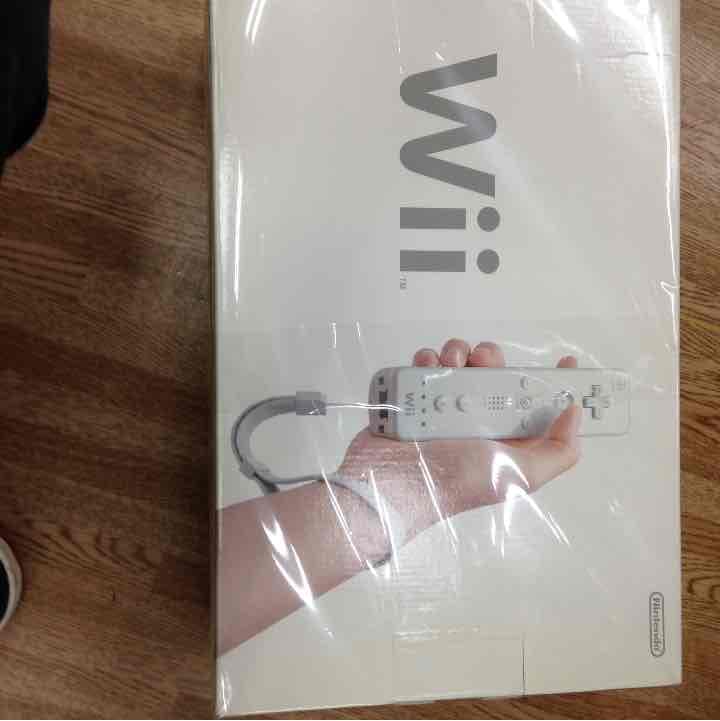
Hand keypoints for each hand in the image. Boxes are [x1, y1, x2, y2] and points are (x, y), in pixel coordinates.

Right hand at [337, 340, 581, 538]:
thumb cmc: (456, 481)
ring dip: (457, 354)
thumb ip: (558, 451)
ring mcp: (443, 403)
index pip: (537, 405)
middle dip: (492, 359)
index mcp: (504, 435)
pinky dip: (426, 359)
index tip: (566, 363)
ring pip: (460, 361)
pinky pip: (426, 364)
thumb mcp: (519, 475)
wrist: (392, 484)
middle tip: (482, 363)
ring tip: (448, 367)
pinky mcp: (415, 394)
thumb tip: (574, 411)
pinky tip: (425, 369)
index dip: (556, 384)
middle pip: (494, 371)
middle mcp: (477, 417)